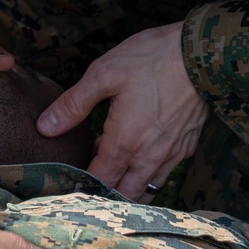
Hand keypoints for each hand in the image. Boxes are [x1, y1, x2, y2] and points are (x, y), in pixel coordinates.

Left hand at [36, 22, 207, 201]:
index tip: (67, 178)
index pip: (98, 182)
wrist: (203, 54)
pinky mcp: (187, 146)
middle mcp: (149, 157)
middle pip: (123, 194)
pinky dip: (149, 174)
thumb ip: (73, 104)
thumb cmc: (152, 59)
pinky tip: (140, 154)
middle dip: (103, 193)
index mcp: (125, 143)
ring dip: (128, 187)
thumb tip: (45, 127)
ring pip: (146, 189)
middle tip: (87, 179)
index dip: (80, 185)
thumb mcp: (104, 73)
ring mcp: (171, 154)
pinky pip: (165, 173)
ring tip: (112, 171)